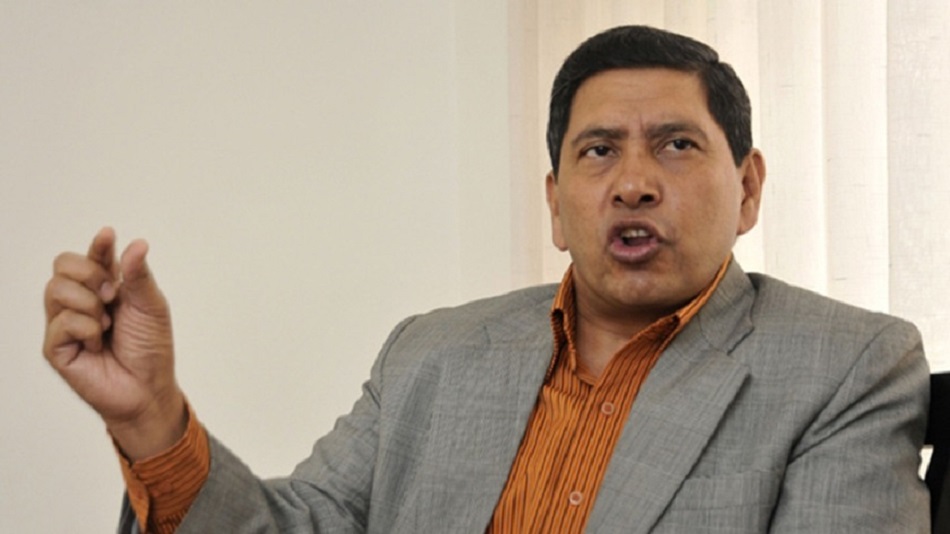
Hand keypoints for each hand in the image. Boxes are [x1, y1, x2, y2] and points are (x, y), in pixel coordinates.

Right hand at [43, 227, 185, 459]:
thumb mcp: (152, 307)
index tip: (108, 235)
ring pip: (56, 288)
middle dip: (91, 273)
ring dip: (90, 303)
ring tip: (108, 323)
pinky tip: (99, 343)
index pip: (92, 256)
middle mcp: (80, 301)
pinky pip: (62, 320)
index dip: (98, 244)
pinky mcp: (55, 346)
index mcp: (105, 287)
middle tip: (113, 295)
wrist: (148, 388)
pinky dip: (88, 328)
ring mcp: (64, 323)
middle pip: (63, 264)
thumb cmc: (150, 348)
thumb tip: (137, 243)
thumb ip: (139, 276)